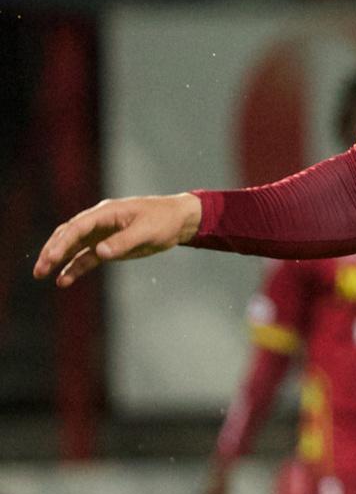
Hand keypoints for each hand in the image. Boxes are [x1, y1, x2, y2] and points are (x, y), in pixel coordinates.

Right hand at [35, 193, 201, 286]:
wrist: (179, 221)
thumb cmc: (163, 220)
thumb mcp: (146, 231)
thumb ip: (123, 241)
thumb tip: (100, 252)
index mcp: (105, 213)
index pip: (76, 227)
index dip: (61, 243)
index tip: (50, 257)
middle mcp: (98, 222)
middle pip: (68, 236)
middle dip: (51, 251)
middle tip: (39, 269)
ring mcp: (101, 234)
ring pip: (73, 247)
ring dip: (58, 260)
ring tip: (43, 275)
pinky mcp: (108, 246)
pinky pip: (86, 257)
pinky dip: (75, 268)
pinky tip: (64, 280)